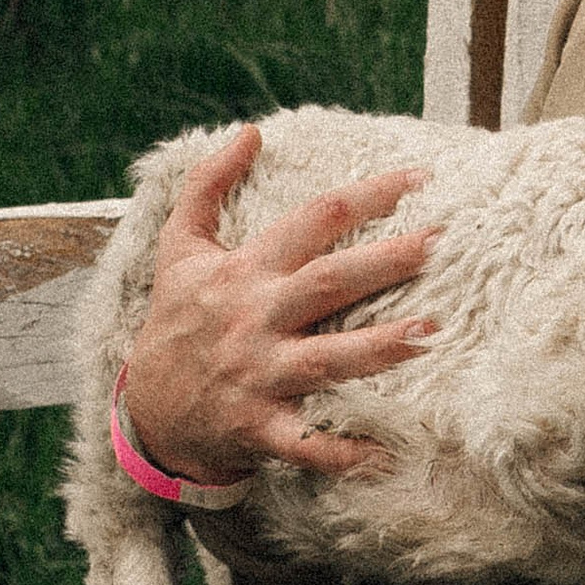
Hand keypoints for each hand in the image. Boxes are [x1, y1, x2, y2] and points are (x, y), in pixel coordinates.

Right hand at [119, 126, 440, 492]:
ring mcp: (259, 375)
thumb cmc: (175, 322)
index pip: (312, 221)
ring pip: (327, 358)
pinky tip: (388, 453)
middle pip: (328, 283)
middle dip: (385, 261)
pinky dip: (344, 452)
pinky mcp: (259, 427)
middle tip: (439, 243)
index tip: (419, 180)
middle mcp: (255, 318)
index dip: (365, 196)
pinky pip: (307, 442)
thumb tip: (249, 131)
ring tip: (432, 333)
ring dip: (380, 348)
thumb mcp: (179, 249)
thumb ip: (207, 185)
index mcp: (244, 271)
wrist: (145, 411)